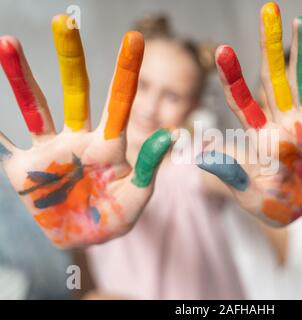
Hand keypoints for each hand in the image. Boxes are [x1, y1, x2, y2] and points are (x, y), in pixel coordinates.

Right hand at [0, 15, 173, 247]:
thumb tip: (171, 135)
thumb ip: (148, 167)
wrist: (82, 236)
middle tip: (65, 21)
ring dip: (23, 76)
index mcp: (110, 144)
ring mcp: (52, 147)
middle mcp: (81, 137)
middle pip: (76, 92)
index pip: (120, 102)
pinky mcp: (28, 162)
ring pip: (38, 106)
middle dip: (70, 57)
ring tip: (8, 42)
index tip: (135, 39)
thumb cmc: (113, 217)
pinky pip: (10, 139)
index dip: (127, 72)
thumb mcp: (136, 196)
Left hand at [197, 2, 301, 225]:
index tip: (222, 51)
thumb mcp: (245, 189)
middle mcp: (280, 120)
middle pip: (272, 77)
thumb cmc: (267, 202)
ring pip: (300, 80)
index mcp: (258, 133)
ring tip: (300, 20)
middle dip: (270, 45)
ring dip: (300, 51)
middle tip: (268, 10)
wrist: (297, 211)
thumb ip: (226, 169)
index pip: (242, 100)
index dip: (232, 77)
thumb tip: (196, 154)